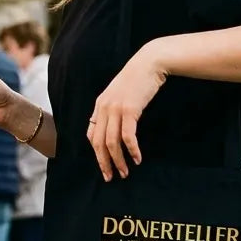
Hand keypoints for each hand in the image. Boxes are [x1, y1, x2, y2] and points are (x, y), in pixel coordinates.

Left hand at [88, 43, 167, 180]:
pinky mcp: (129, 110)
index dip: (96, 153)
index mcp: (99, 106)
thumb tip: (115, 129)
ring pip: (112, 142)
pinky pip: (128, 136)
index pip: (92, 135)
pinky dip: (132, 150)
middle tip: (110, 177)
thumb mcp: (120, 94)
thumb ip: (114, 109)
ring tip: (125, 172)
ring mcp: (115, 109)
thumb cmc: (137, 79)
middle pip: (99, 143)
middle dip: (104, 162)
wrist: (149, 62)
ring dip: (118, 160)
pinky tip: (137, 158)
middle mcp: (104, 108)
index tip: (104, 166)